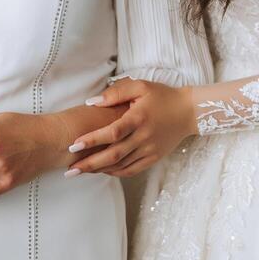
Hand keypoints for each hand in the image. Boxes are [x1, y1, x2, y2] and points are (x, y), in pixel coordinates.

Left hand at [66, 78, 196, 178]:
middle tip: (70, 169)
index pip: (112, 132)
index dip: (92, 139)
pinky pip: (132, 170)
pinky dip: (116, 172)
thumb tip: (92, 102)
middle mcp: (143, 137)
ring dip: (99, 170)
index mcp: (138, 118)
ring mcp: (149, 150)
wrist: (188, 112)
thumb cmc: (162, 96)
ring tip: (80, 171)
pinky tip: (102, 171)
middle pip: (113, 155)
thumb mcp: (140, 86)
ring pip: (121, 165)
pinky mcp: (154, 158)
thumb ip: (116, 93)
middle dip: (89, 163)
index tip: (74, 144)